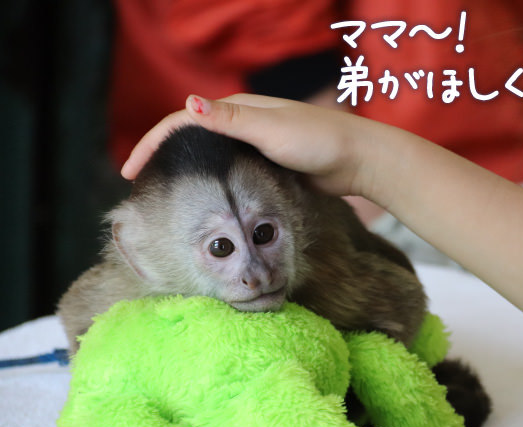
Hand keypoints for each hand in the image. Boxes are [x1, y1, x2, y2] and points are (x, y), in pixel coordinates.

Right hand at [121, 94, 380, 196]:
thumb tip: (188, 103)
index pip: (183, 120)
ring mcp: (255, 144)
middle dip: (161, 154)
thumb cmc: (319, 141)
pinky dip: (209, 180)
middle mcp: (243, 123)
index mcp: (239, 109)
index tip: (132, 169)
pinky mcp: (267, 163)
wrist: (358, 160)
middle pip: (191, 137)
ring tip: (161, 190)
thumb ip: (231, 120)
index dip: (154, 142)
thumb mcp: (272, 129)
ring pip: (209, 155)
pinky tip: (202, 196)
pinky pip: (229, 170)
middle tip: (138, 181)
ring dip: (183, 168)